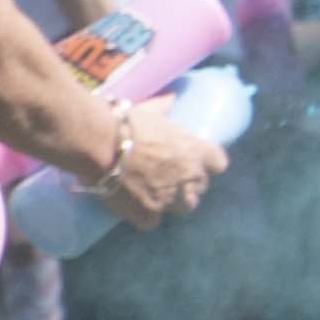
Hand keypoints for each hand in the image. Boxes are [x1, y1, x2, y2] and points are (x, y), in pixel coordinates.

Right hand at [92, 103, 223, 226]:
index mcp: (196, 151)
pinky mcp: (149, 214)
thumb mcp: (150, 111)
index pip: (218, 163)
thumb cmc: (125, 123)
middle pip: (200, 188)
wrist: (100, 144)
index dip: (207, 164)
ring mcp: (172, 199)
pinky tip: (133, 208)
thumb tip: (171, 98)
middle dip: (187, 184)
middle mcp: (190, 177)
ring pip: (183, 208)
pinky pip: (152, 222)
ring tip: (152, 194)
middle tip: (166, 177)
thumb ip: (163, 107)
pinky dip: (143, 217)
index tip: (195, 162)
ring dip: (172, 203)